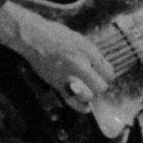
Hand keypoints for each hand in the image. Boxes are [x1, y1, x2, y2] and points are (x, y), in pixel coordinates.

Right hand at [0, 3, 115, 108]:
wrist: (34, 38)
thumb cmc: (56, 35)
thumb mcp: (79, 39)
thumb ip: (91, 54)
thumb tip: (102, 67)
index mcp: (88, 51)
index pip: (108, 72)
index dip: (107, 76)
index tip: (103, 76)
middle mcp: (80, 64)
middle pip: (101, 86)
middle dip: (101, 87)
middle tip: (97, 84)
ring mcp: (68, 75)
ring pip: (89, 95)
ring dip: (91, 95)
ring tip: (88, 90)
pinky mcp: (57, 84)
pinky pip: (73, 101)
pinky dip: (81, 106)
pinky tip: (86, 107)